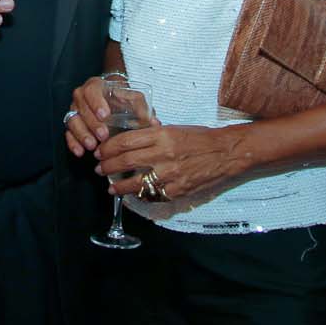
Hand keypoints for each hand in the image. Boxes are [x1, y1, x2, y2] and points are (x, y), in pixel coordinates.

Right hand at [63, 74, 140, 157]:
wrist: (113, 99)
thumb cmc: (123, 98)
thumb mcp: (135, 99)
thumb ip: (143, 109)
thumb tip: (153, 122)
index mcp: (95, 86)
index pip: (91, 91)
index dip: (96, 103)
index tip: (105, 115)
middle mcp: (81, 97)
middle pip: (81, 108)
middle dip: (92, 124)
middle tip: (103, 135)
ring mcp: (75, 110)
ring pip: (73, 121)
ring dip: (82, 134)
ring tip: (92, 146)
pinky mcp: (72, 124)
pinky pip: (68, 133)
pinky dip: (73, 143)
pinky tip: (80, 152)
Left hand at [93, 118, 242, 200]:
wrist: (226, 152)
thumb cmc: (200, 138)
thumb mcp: (173, 129)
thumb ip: (151, 137)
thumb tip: (127, 145)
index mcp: (161, 135)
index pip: (125, 141)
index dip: (108, 148)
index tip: (101, 152)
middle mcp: (163, 154)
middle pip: (125, 161)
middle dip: (107, 166)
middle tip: (99, 169)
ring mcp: (170, 174)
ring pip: (135, 183)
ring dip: (119, 186)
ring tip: (111, 187)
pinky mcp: (177, 190)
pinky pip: (153, 195)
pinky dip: (141, 195)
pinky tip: (135, 194)